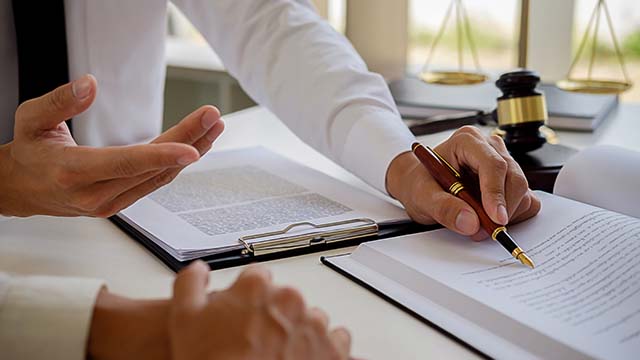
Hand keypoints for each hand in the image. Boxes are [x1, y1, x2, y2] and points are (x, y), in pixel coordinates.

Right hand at [0, 74, 223, 216]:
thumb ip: (60, 101)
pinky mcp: (117, 204)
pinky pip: (153, 183)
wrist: (18, 189)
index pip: (125, 163)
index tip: (192, 149)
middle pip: (152, 168)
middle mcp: (94, 193)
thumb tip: (90, 84)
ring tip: (213, 127)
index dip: (161, 155)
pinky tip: (195, 146)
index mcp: (73, 171)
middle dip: (188, 141)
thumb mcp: (31, 118)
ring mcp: (108, 203)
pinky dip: (176, 164)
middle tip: (213, 118)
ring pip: (158, 177)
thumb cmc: (28, 151)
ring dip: (190, 151)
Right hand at [169, 261, 351, 359]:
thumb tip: (200, 270)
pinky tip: (303, 357)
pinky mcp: (334, 349)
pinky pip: (336, 339)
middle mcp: (290, 300)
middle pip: (283, 298)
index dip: (247, 297)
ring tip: (278, 352)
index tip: (243, 313)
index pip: (257, 278)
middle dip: (272, 314)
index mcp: (258, 286)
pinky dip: (324, 346)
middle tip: (255, 339)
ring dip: (297, 330)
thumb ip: (191, 283)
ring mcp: (314, 324)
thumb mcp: (184, 319)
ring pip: (309, 318)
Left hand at [387, 126, 540, 239]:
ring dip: (506, 214)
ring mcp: (504, 163)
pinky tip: (489, 218)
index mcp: (467, 141)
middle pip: (513, 178)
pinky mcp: (511, 181)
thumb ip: (443, 208)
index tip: (496, 218)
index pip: (493, 164)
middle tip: (483, 230)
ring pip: (522, 191)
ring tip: (477, 223)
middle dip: (502, 209)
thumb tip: (470, 223)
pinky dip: (513, 216)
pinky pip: (526, 201)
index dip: (496, 193)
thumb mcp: (422, 196)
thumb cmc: (421, 184)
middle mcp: (490, 148)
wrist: (420, 186)